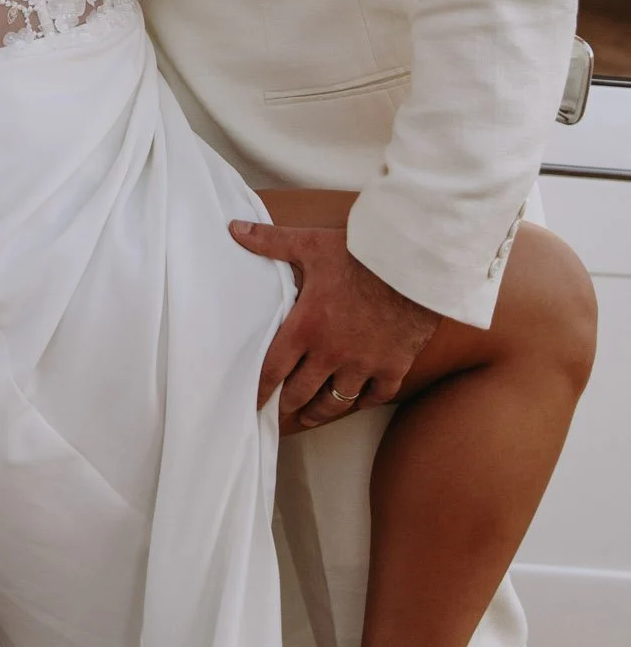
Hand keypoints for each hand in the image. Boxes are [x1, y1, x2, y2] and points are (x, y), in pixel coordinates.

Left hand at [230, 220, 439, 426]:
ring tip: (310, 417)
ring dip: (320, 411)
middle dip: (288, 404)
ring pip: (336, 400)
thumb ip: (270, 241)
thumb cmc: (359, 253)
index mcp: (306, 326)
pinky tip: (356, 401)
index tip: (251, 403)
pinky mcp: (393, 366)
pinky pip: (375, 396)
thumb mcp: (310, 244)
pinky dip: (363, 401)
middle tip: (279, 412)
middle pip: (301, 391)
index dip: (260, 390)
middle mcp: (332, 353)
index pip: (273, 369)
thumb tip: (234, 229)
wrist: (413, 264)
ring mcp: (364, 364)